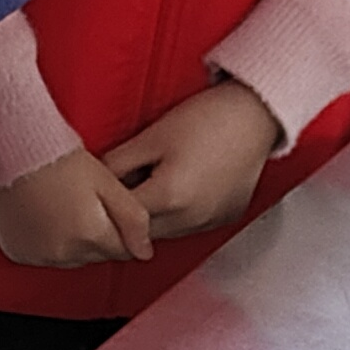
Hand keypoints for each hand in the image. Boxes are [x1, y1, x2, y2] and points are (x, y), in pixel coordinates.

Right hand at [0, 146, 156, 268]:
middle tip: (85, 201)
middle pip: (97, 255)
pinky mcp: (20, 253)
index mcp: (90, 234)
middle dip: (99, 235)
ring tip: (65, 206)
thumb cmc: (58, 158)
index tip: (109, 206)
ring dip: (75, 242)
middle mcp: (64, 252)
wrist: (10, 150)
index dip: (121, 228)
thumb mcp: (106, 182)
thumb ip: (133, 219)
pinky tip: (45, 217)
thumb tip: (146, 252)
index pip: (123, 250)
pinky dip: (49, 243)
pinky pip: (45, 257)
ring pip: (72, 259)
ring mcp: (39, 255)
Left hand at [105, 79, 284, 239]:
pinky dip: (176, 217)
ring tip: (147, 187)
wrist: (255, 114)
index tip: (97, 194)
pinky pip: (189, 228)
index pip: (120, 217)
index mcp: (170, 197)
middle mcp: (191, 218)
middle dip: (125, 217)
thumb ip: (117, 164)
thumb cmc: (207, 118)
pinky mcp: (224, 219)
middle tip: (118, 191)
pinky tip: (176, 191)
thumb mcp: (152, 137)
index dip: (104, 205)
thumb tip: (94, 178)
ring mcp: (210, 222)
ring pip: (164, 234)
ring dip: (151, 219)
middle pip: (141, 233)